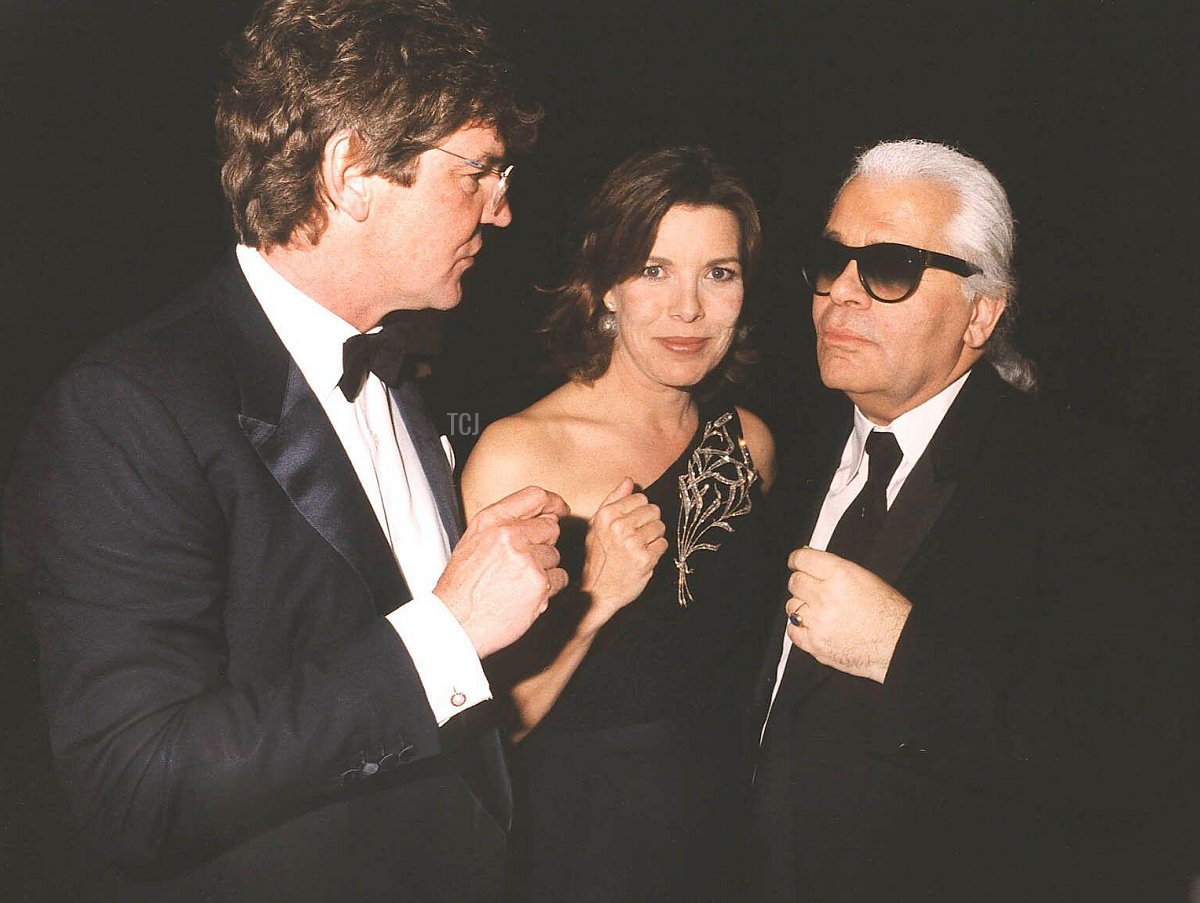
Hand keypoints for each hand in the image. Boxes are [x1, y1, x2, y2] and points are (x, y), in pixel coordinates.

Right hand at [436, 486, 569, 657]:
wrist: (455, 624)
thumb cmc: (461, 587)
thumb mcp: (472, 542)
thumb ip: (504, 525)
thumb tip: (545, 517)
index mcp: (491, 521)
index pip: (534, 496)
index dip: (553, 502)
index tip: (560, 509)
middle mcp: (509, 535)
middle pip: (551, 528)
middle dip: (543, 544)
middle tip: (523, 563)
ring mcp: (526, 559)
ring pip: (555, 555)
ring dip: (543, 569)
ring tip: (517, 583)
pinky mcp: (539, 584)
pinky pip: (560, 578)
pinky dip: (548, 588)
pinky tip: (526, 595)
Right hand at [579, 478, 668, 632]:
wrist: (597, 592)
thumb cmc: (598, 559)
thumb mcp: (596, 526)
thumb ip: (613, 500)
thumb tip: (629, 480)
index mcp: (607, 515)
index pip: (640, 498)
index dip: (639, 511)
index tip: (631, 524)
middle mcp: (619, 527)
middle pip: (653, 511)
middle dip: (648, 523)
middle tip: (636, 538)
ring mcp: (633, 543)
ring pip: (660, 527)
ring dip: (653, 538)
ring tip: (639, 548)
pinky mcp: (645, 559)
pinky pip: (664, 544)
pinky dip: (657, 552)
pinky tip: (643, 558)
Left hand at [785, 546, 911, 682]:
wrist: (898, 646)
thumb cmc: (890, 614)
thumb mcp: (866, 578)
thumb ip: (835, 569)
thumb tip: (812, 561)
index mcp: (840, 575)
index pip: (803, 559)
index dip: (797, 560)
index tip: (796, 562)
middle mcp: (826, 596)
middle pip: (795, 582)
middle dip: (802, 583)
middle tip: (811, 588)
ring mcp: (818, 621)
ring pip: (792, 606)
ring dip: (801, 606)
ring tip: (819, 611)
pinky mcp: (815, 643)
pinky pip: (792, 631)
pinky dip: (799, 628)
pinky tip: (812, 626)